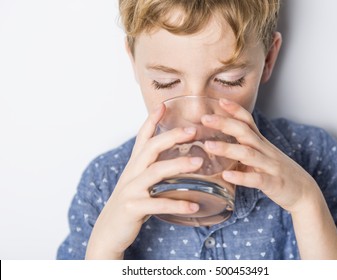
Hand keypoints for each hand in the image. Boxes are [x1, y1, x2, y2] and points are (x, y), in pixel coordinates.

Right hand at [86, 104, 201, 258]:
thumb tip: (176, 162)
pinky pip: (158, 204)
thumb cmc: (129, 205)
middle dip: (171, 136)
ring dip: (178, 165)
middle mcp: (131, 174)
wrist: (108, 233)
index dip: (151, 121)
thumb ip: (152, 171)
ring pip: (155, 172)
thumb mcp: (138, 184)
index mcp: (134, 166)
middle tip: (192, 130)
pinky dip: (177, 204)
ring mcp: (130, 190)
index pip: (142, 138)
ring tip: (199, 162)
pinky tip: (194, 205)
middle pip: (150, 148)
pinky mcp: (133, 208)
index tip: (163, 105)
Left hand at [201, 98, 336, 258]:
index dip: (235, 110)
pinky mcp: (274, 183)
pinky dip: (241, 177)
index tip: (219, 101)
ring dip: (228, 149)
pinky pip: (257, 179)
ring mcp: (270, 166)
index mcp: (261, 143)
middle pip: (245, 132)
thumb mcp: (262, 156)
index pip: (248, 122)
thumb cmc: (279, 173)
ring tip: (209, 146)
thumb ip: (244, 149)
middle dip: (225, 124)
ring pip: (248, 154)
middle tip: (205, 118)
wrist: (305, 192)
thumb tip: (220, 145)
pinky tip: (227, 176)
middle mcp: (266, 151)